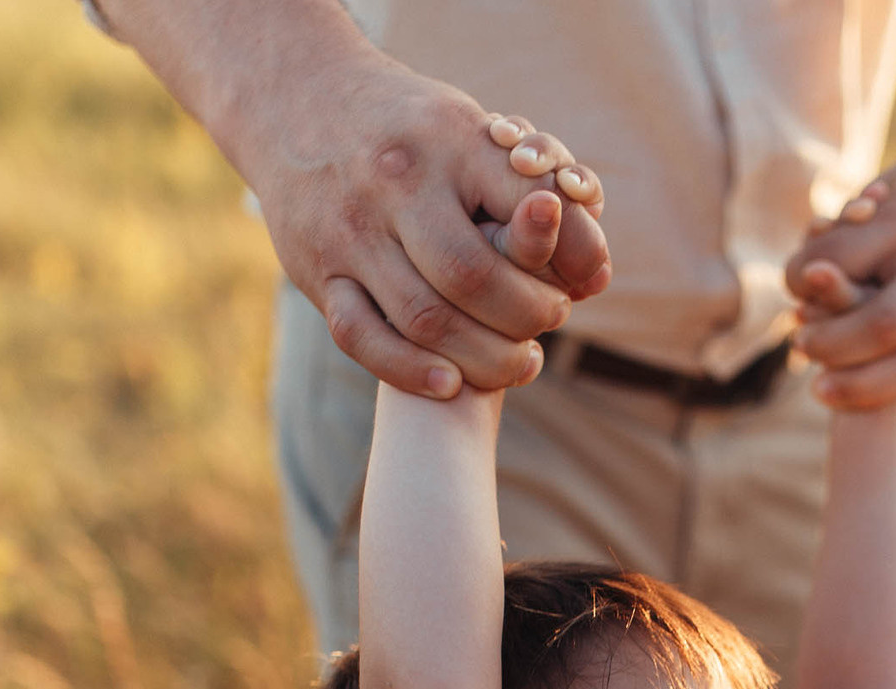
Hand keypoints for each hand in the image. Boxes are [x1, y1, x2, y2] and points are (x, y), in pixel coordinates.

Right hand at [233, 55, 609, 397]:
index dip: (571, 257)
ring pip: (425, 319)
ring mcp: (350, 230)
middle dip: (528, 317)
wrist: (298, 97)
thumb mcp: (472, 131)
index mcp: (450, 140)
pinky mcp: (315, 270)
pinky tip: (450, 383)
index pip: (529, 208)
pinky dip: (410, 370)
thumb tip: (597, 272)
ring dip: (484, 356)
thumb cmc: (412, 130)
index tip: (586, 283)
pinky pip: (362, 337)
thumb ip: (534, 193)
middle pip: (475, 279)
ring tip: (519, 361)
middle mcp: (396, 183)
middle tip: (550, 323)